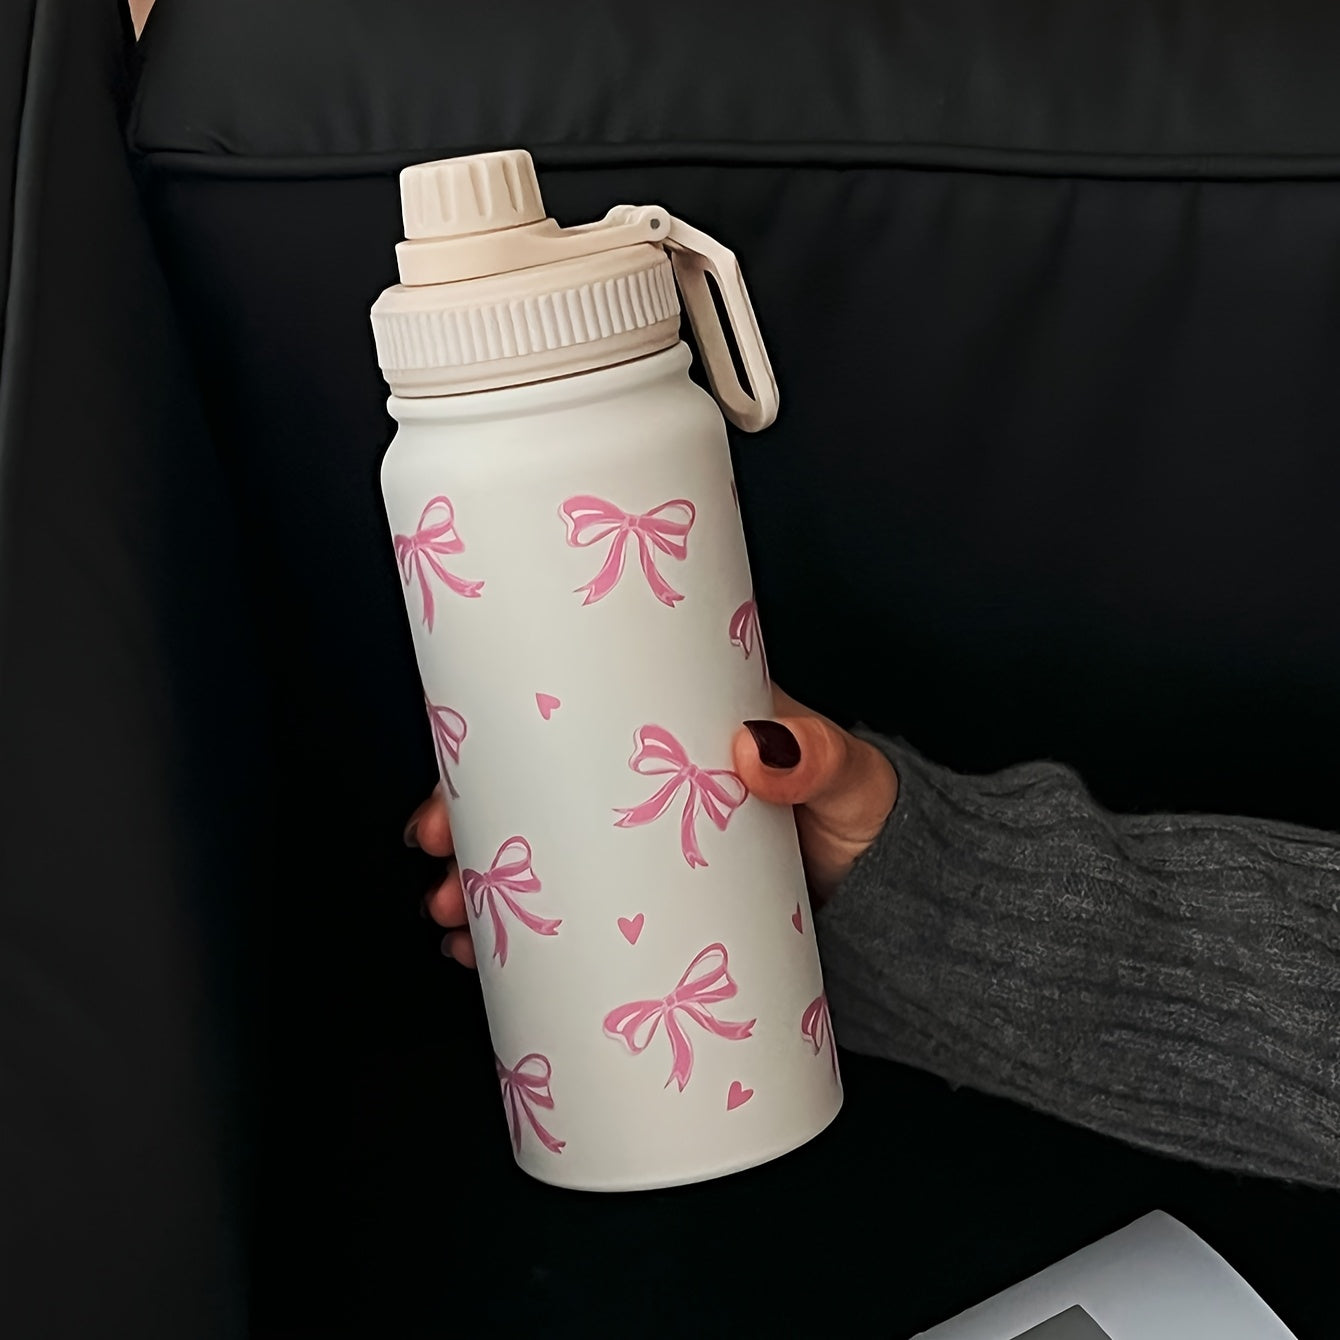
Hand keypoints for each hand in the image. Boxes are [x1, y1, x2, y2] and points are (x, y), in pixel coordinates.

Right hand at [406, 686, 897, 967]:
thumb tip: (754, 747)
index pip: (567, 721)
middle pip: (533, 795)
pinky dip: (520, 938)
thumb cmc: (863, 815)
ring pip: (541, 860)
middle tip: (437, 857)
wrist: (894, 901)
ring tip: (449, 921)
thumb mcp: (844, 773)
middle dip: (467, 825)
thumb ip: (817, 753)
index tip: (452, 779)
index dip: (494, 747)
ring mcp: (641, 851)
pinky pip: (572, 920)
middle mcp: (639, 785)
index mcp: (671, 727)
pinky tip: (481, 958)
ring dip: (480, 888)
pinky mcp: (651, 911)